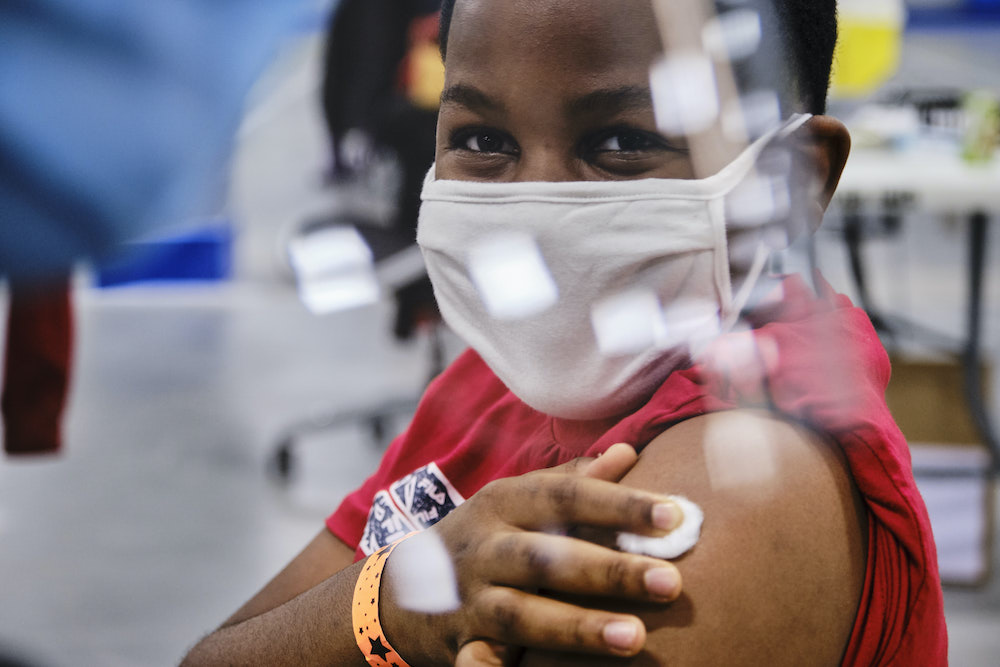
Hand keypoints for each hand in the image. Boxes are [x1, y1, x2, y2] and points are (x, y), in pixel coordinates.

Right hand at [381, 444, 684, 664]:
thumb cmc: (483, 538)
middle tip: (671, 582)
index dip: (618, 504)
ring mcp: (469, 598)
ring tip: (634, 639)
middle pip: (547, 556)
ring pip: (520, 613)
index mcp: (503, 503)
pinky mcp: (458, 644)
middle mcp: (485, 547)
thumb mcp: (516, 500)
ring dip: (576, 627)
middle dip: (608, 570)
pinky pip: (477, 661)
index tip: (674, 515)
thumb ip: (572, 480)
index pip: (565, 496)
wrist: (399, 590)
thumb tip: (629, 453)